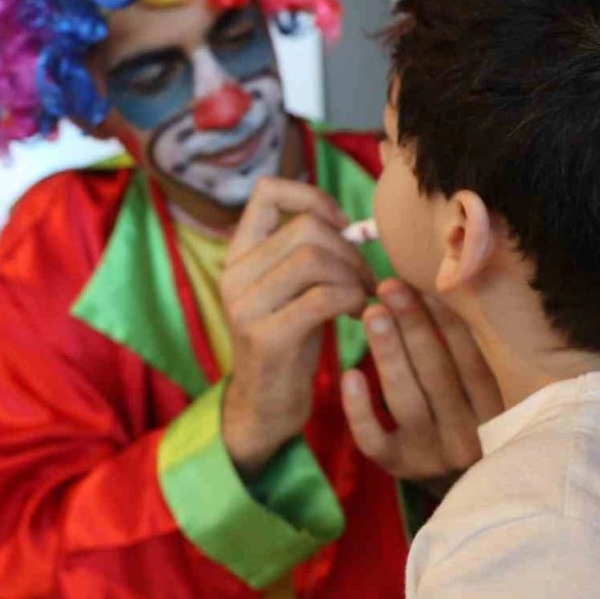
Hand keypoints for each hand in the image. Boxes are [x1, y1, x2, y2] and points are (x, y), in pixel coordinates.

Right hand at [220, 178, 375, 476]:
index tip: (341, 224)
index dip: (312, 196)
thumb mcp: (288, 288)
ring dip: (354, 275)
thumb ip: (304, 253)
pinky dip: (352, 299)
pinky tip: (357, 313)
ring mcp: (246, 306)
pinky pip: (323, 297)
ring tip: (362, 296)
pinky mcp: (267, 336)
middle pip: (306, 228)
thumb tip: (353, 225)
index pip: (266, 192)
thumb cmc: (289, 341)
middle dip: (349, 249)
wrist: (265, 406)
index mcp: (239, 255)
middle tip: (365, 277)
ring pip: (315, 259)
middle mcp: (234, 274)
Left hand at [341, 280, 502, 493]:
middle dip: (412, 327)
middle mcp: (468, 438)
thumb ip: (479, 348)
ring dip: (388, 353)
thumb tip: (457, 279)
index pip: (474, 363)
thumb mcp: (485, 389)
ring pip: (406, 400)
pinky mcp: (399, 467)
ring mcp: (432, 456)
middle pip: (438, 376)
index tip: (426, 285)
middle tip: (389, 287)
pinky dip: (360, 407)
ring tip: (371, 313)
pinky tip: (348, 374)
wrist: (466, 486)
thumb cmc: (472, 415)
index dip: (448, 322)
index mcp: (497, 413)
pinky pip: (375, 438)